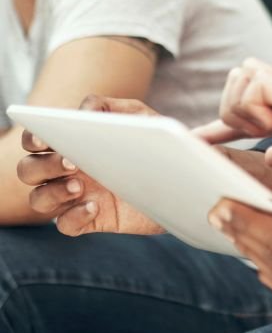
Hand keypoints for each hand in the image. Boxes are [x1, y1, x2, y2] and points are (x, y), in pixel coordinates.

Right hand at [20, 96, 164, 235]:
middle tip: (73, 163)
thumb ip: (111, 108)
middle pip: (29, 170)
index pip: (35, 140)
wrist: (182, 177)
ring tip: (79, 186)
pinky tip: (94, 206)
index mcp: (71, 143)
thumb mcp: (141, 117)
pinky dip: (73, 217)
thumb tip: (85, 112)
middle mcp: (66, 171)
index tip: (44, 138)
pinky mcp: (90, 219)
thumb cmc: (154, 142)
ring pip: (39, 198)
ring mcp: (75, 197)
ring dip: (52, 193)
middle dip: (44, 166)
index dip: (32, 138)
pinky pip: (65, 224)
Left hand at [194, 58, 271, 176]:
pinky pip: (254, 90)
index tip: (195, 141)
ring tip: (269, 129)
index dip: (217, 128)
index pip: (245, 115)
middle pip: (235, 81)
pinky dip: (255, 110)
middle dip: (229, 109)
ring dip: (243, 110)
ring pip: (238, 82)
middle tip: (253, 134)